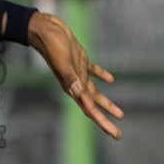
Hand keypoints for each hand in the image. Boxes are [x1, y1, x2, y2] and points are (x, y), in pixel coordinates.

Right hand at [27, 11, 123, 138]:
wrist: (44, 29)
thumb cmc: (52, 45)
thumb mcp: (63, 61)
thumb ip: (70, 78)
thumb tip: (79, 93)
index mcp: (72, 87)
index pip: (90, 110)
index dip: (103, 122)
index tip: (114, 133)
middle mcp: (76, 84)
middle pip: (94, 106)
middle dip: (106, 119)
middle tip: (118, 135)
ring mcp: (79, 72)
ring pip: (95, 93)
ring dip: (106, 104)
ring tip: (119, 114)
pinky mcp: (80, 60)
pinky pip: (93, 72)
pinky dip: (102, 76)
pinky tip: (111, 80)